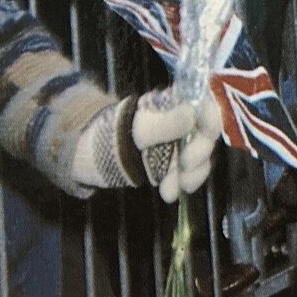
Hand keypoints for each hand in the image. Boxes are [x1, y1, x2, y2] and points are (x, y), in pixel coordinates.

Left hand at [70, 91, 204, 193]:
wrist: (85, 159)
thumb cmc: (107, 135)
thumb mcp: (134, 129)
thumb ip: (164, 122)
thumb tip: (193, 113)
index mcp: (172, 103)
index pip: (205, 103)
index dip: (211, 118)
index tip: (205, 135)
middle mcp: (179, 122)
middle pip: (206, 134)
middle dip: (200, 153)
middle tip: (184, 166)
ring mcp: (175, 145)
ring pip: (200, 158)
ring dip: (193, 175)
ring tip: (172, 187)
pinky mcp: (170, 166)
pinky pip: (186, 175)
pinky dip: (181, 185)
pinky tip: (167, 194)